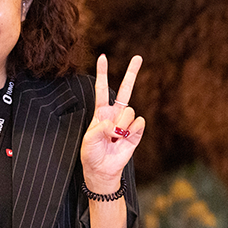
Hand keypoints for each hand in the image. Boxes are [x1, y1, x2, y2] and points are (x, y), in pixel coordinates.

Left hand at [80, 54, 144, 191]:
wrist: (102, 170)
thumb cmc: (92, 154)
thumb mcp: (89, 139)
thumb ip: (100, 128)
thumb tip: (116, 125)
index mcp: (101, 112)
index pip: (101, 88)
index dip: (102, 73)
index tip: (103, 57)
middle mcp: (115, 114)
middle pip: (125, 89)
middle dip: (132, 73)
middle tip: (138, 57)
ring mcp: (126, 122)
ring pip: (129, 110)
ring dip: (122, 124)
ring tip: (115, 137)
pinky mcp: (136, 132)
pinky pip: (138, 122)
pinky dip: (132, 130)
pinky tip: (125, 138)